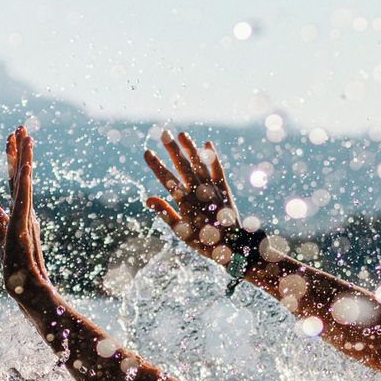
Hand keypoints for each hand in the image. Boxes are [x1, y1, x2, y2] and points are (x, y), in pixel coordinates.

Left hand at [0, 127, 53, 304]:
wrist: (33, 294)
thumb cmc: (20, 271)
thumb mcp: (3, 240)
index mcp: (21, 213)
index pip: (15, 181)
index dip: (13, 158)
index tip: (12, 136)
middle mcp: (26, 213)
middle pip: (21, 177)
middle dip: (20, 151)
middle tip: (20, 125)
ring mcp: (26, 221)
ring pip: (25, 185)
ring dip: (25, 160)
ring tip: (25, 136)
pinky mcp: (23, 231)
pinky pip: (24, 203)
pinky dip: (24, 185)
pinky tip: (25, 168)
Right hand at [144, 130, 245, 265]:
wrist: (235, 247)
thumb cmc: (204, 242)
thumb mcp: (181, 232)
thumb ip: (165, 214)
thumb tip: (148, 198)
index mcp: (185, 204)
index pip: (167, 180)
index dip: (156, 166)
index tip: (146, 152)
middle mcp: (199, 193)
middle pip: (183, 167)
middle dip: (172, 150)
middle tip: (162, 133)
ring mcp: (213, 190)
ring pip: (200, 165)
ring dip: (190, 148)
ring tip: (181, 133)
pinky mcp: (224, 190)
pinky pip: (218, 170)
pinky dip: (213, 158)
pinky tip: (207, 144)